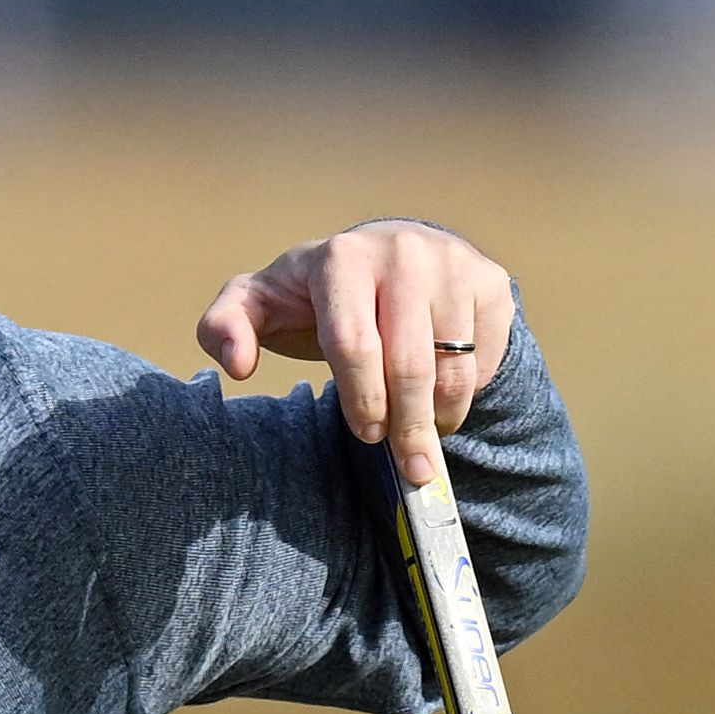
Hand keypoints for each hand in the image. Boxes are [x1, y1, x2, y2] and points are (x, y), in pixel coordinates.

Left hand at [198, 221, 517, 485]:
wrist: (392, 253)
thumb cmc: (318, 296)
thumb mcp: (261, 304)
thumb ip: (224, 327)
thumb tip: (238, 364)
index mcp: (341, 257)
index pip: (353, 344)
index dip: (361, 400)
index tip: (366, 434)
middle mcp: (402, 251)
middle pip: (410, 365)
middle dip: (406, 428)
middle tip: (406, 462)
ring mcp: (452, 263)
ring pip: (453, 370)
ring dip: (439, 418)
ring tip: (422, 432)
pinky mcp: (490, 281)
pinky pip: (485, 361)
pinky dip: (466, 395)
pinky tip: (443, 396)